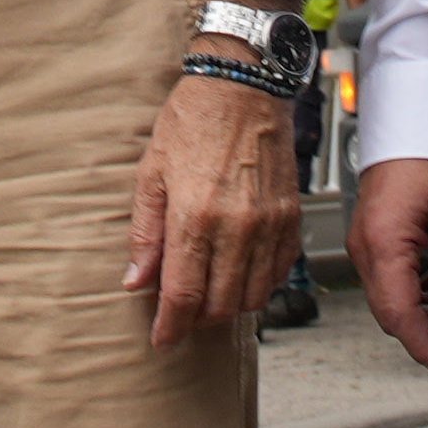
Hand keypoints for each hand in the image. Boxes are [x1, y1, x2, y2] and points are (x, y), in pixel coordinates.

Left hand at [119, 61, 298, 348]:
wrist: (243, 88)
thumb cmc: (193, 121)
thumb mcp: (151, 175)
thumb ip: (145, 234)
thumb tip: (136, 281)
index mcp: (195, 217)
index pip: (184, 295)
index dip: (171, 326)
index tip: (163, 340)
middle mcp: (237, 227)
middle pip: (221, 305)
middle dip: (198, 320)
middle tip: (181, 315)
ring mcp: (269, 225)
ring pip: (253, 296)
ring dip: (229, 306)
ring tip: (209, 294)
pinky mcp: (290, 219)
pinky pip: (279, 273)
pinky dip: (259, 285)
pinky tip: (240, 274)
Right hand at [352, 159, 427, 378]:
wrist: (411, 126)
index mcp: (383, 245)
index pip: (398, 314)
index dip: (423, 346)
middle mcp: (365, 250)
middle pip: (392, 313)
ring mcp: (364, 246)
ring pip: (391, 300)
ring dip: (425, 311)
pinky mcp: (371, 241)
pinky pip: (390, 281)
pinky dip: (416, 292)